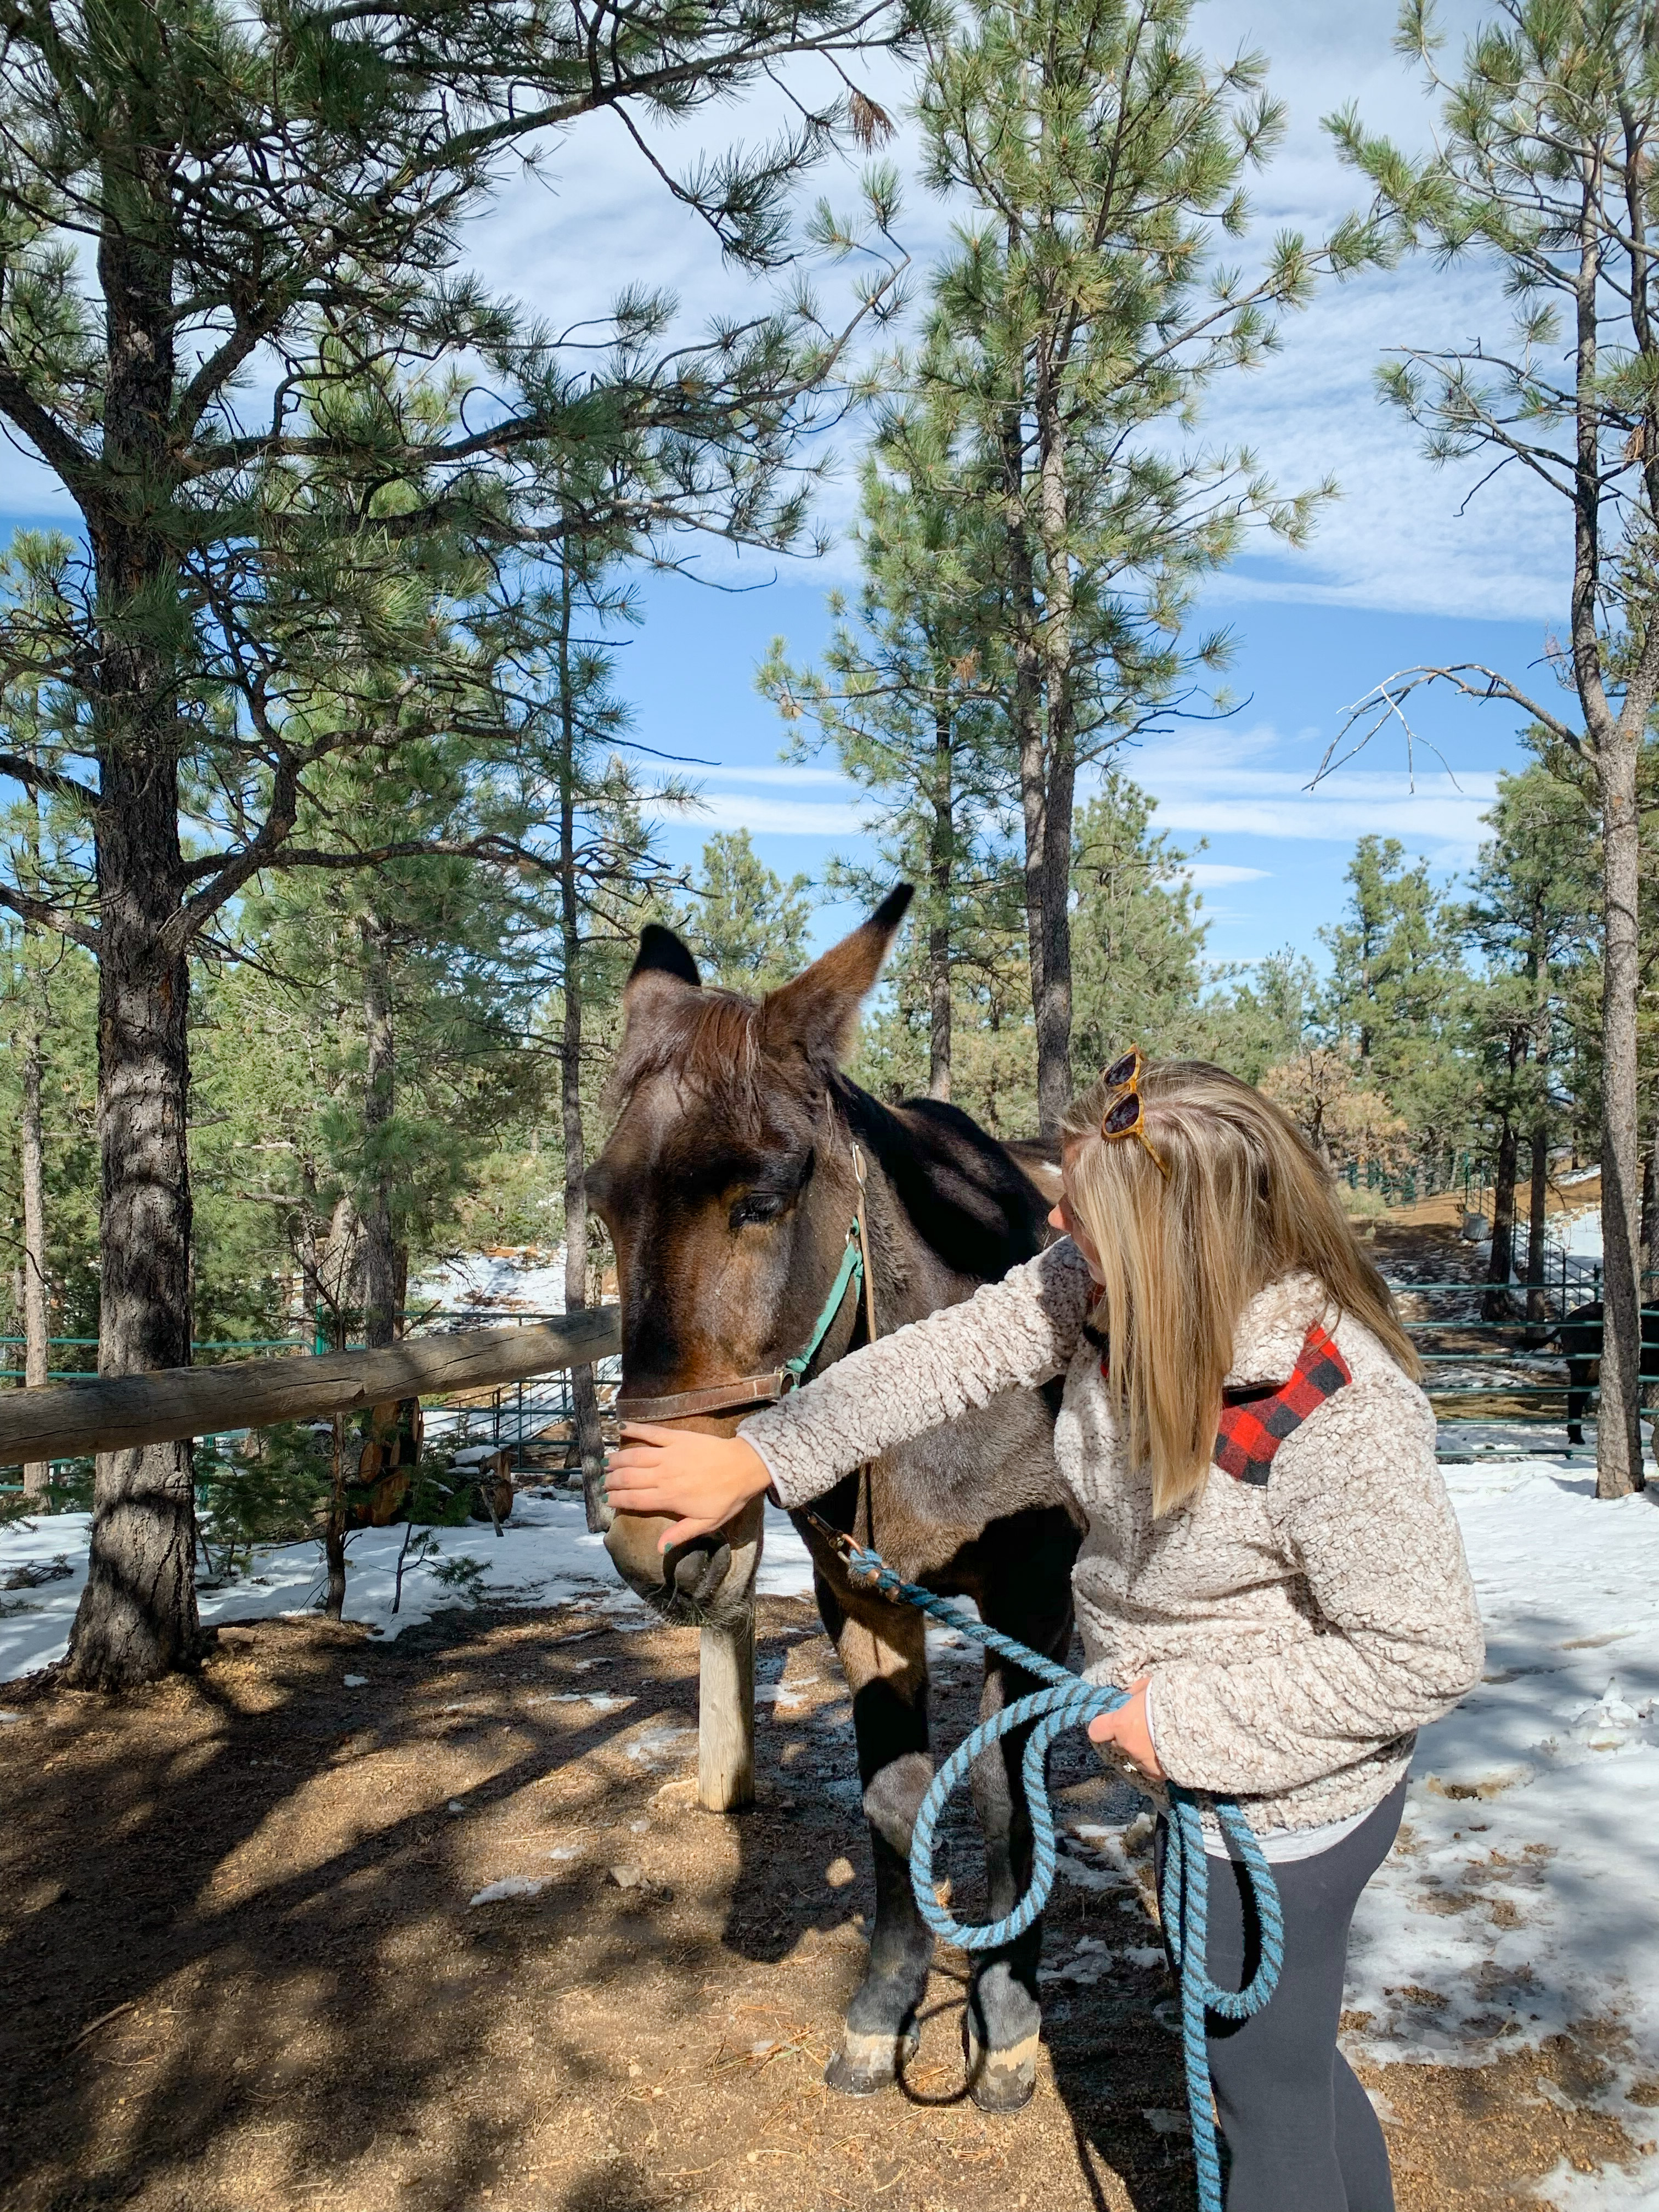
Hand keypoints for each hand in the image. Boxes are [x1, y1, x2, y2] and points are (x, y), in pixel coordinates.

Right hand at [603, 1423, 771, 1551]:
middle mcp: (664, 1475)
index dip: (616, 1499)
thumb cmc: (727, 1498)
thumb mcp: (707, 1523)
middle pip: (629, 1477)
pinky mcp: (678, 1437)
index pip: (634, 1499)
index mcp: (669, 1497)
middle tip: (602, 1481)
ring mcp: (669, 1453)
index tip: (606, 1499)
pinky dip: (636, 1429)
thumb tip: (658, 1549)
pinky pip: (652, 1432)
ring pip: (635, 1456)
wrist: (745, 1467)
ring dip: (617, 1459)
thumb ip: (680, 1534)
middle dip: (611, 1480)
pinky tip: (623, 1428)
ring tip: (606, 1461)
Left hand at [1086, 1676, 1163, 1779]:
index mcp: (1121, 1724)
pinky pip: (1148, 1772)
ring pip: (1133, 1759)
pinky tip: (1164, 1755)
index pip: (1097, 1730)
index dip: (1102, 1727)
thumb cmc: (1172, 1699)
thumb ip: (1134, 1692)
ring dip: (1140, 1751)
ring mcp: (1142, 1761)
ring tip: (1157, 1742)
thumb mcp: (1149, 1686)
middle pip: (1117, 1744)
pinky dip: (1153, 1765)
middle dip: (1125, 1738)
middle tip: (1142, 1729)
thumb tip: (1127, 1695)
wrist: (1198, 1722)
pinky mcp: (1158, 1774)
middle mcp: (1127, 1745)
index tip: (1109, 1723)